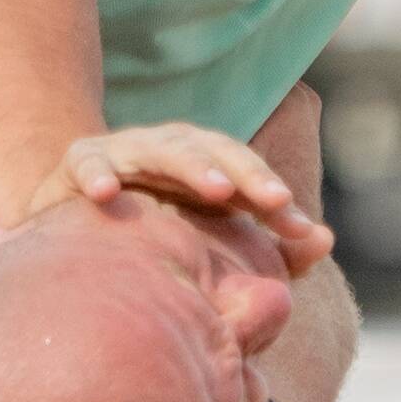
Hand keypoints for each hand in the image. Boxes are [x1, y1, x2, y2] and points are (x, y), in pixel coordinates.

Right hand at [53, 121, 335, 271]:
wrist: (75, 235)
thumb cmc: (155, 242)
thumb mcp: (216, 251)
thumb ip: (273, 252)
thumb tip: (325, 240)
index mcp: (203, 168)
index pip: (245, 172)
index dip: (273, 195)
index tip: (302, 229)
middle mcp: (168, 151)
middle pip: (211, 150)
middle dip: (245, 172)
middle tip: (273, 199)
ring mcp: (123, 153)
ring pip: (160, 149)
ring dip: (189, 166)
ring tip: (217, 190)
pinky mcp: (78, 164)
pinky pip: (88, 163)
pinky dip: (96, 173)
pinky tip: (106, 194)